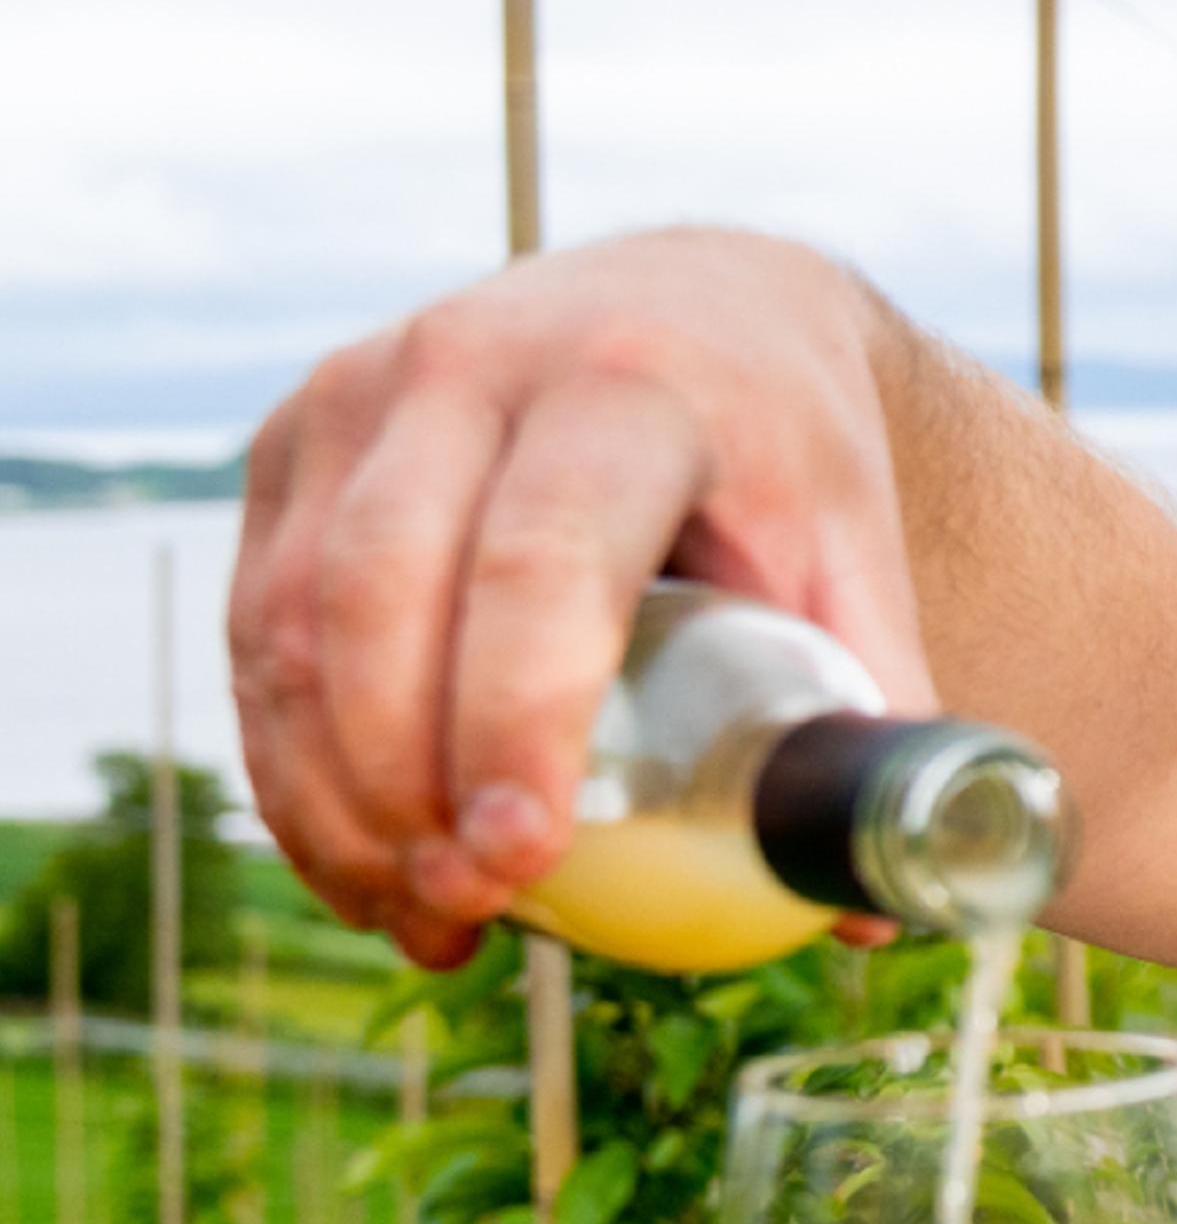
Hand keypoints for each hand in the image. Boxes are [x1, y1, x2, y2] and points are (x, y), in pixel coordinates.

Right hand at [229, 230, 934, 964]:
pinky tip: (367, 866)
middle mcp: (472, 366)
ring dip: (336, 798)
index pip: (542, 558)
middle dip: (400, 780)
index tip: (523, 856)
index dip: (514, 718)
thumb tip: (862, 917)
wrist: (690, 306)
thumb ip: (870, 718)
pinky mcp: (293, 444)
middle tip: (465, 910)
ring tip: (424, 917)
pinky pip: (260, 628)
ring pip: (295, 621)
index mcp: (631, 383)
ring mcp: (362, 395)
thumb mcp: (853, 557)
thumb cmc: (781, 458)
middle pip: (383, 591)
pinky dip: (295, 767)